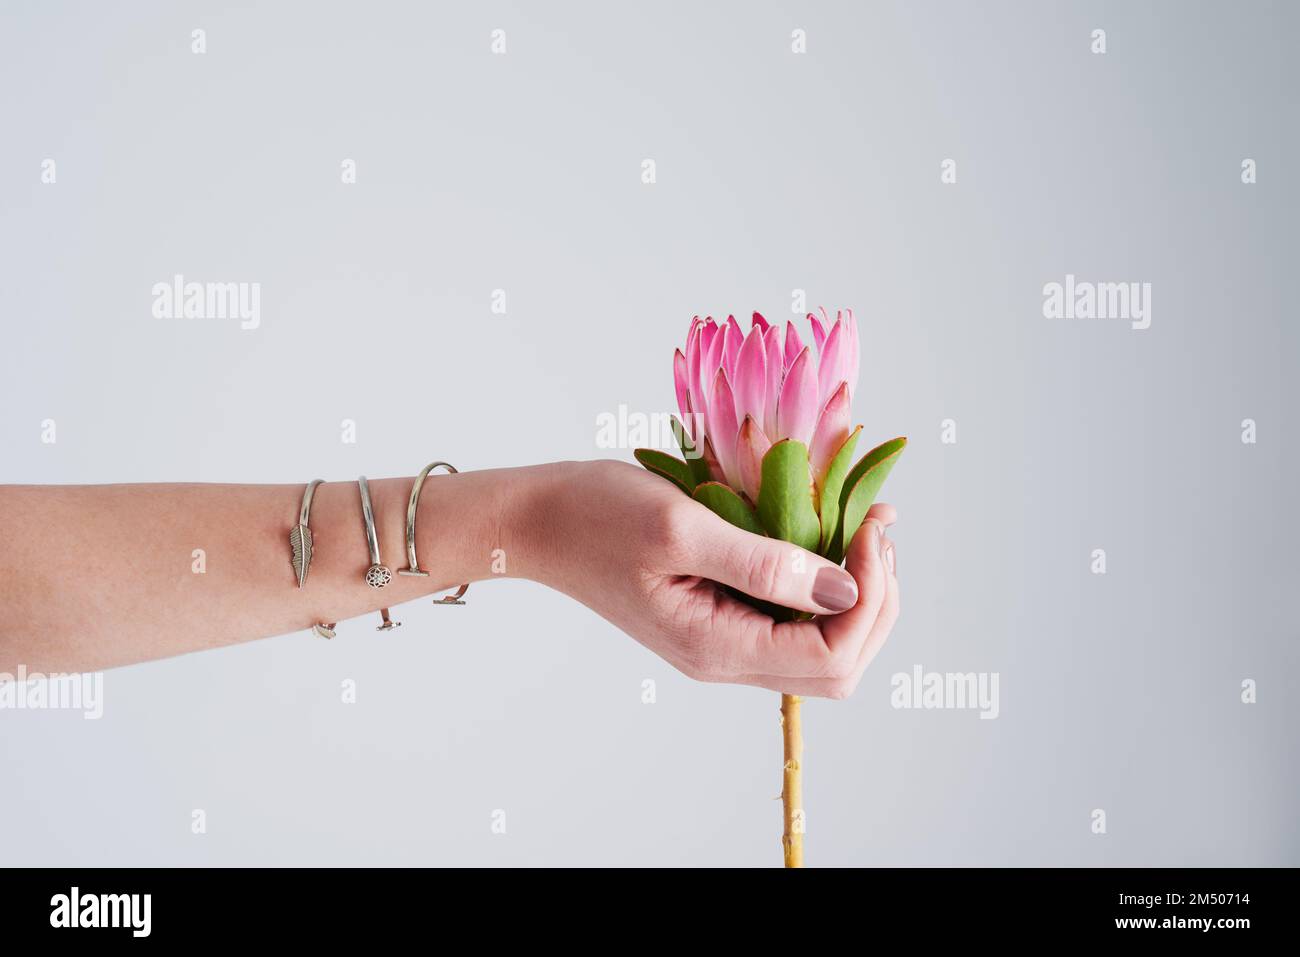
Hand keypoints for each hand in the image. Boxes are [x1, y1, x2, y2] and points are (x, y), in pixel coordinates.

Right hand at [516, 460, 899, 698]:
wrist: (537, 522)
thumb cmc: (595, 516)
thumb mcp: (680, 527)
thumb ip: (762, 563)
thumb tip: (843, 588)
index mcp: (716, 646)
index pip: (830, 658)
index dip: (870, 598)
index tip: (870, 528)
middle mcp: (726, 657)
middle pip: (838, 667)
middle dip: (876, 602)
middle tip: (875, 529)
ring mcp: (723, 640)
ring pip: (822, 648)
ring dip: (858, 593)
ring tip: (863, 527)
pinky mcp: (721, 615)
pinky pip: (793, 619)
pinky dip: (826, 582)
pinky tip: (831, 532)